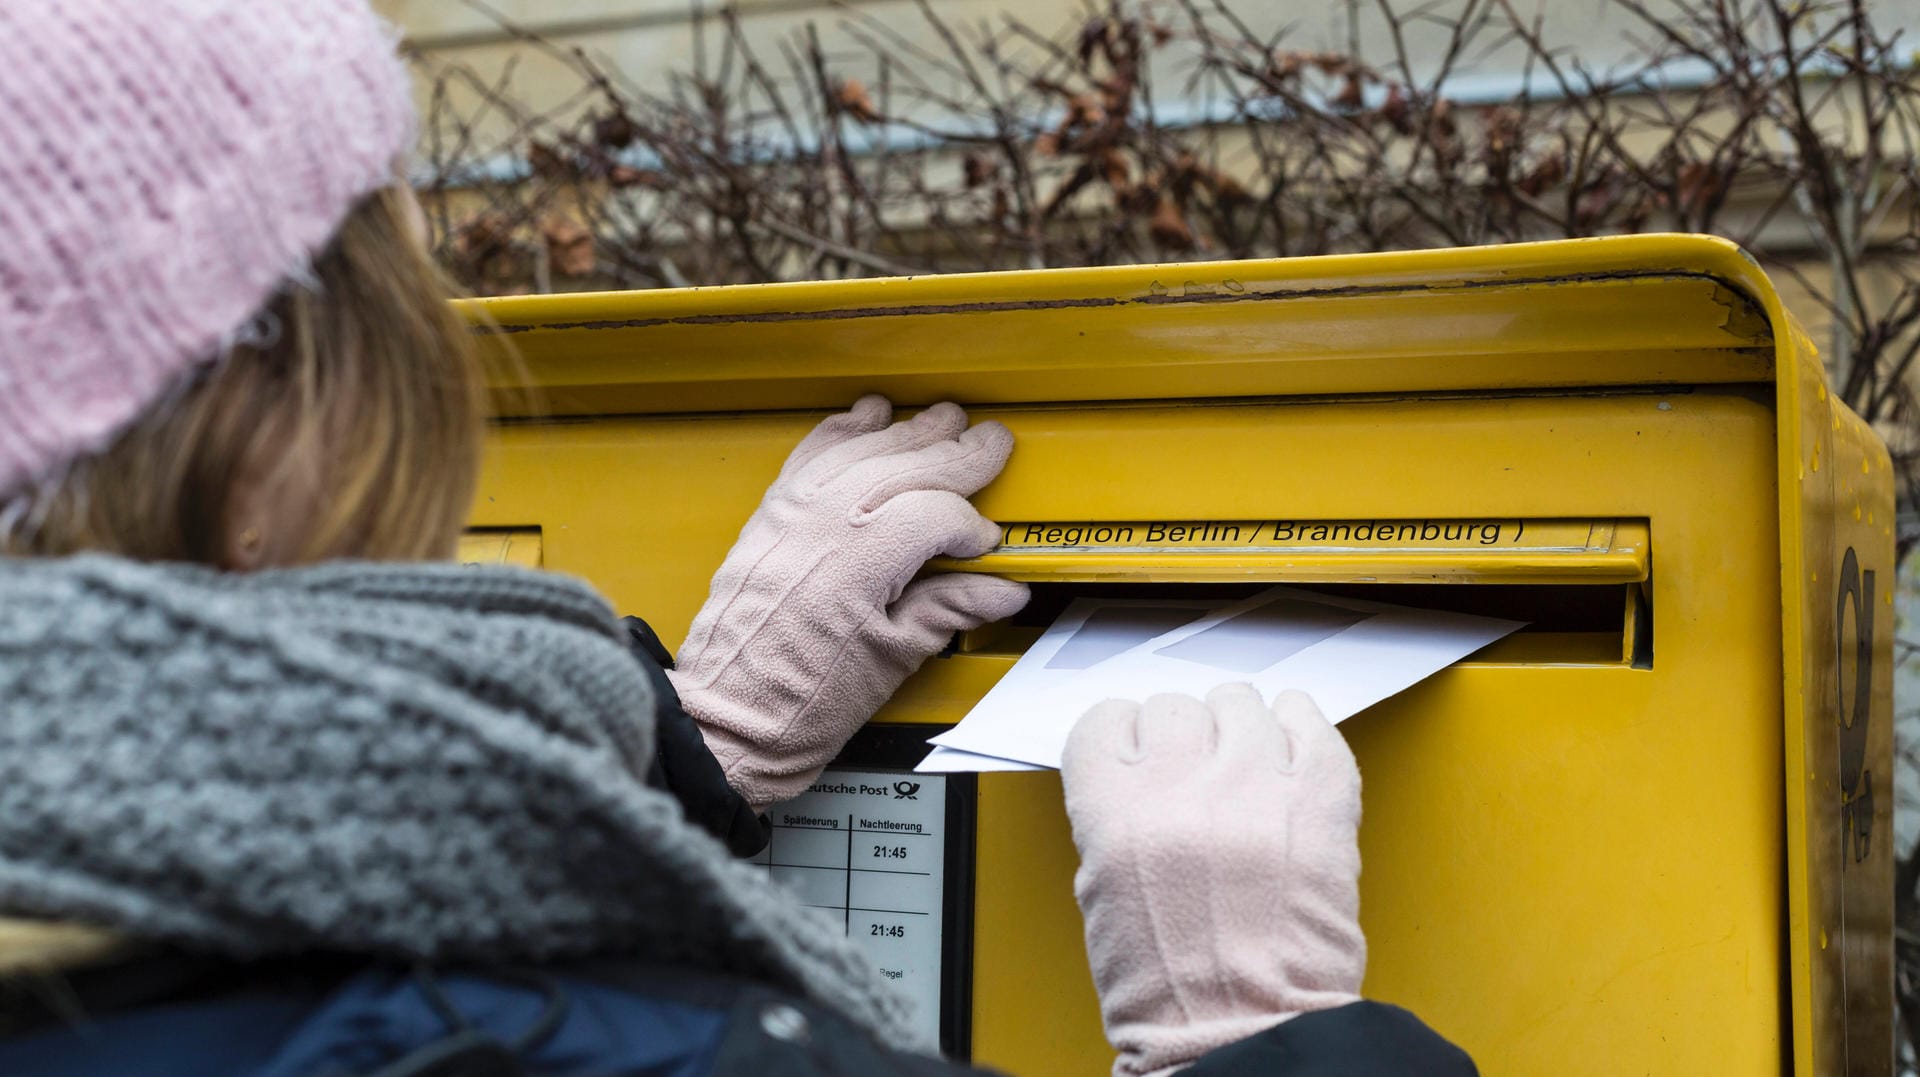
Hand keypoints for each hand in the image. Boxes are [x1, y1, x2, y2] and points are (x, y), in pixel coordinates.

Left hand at [670, 395, 1028, 810]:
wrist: (726, 720)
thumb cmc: (796, 704)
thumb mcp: (891, 660)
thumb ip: (947, 610)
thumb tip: (998, 592)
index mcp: (861, 561)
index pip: (935, 513)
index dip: (970, 524)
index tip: (986, 544)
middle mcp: (822, 525)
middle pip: (902, 464)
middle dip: (953, 452)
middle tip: (991, 442)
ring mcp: (789, 516)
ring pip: (857, 450)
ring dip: (903, 431)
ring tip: (940, 419)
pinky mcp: (767, 519)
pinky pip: (808, 457)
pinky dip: (839, 434)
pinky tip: (862, 420)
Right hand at [1062, 685, 1363, 1076]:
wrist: (1245, 1030)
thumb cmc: (1171, 987)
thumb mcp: (1103, 894)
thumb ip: (1114, 818)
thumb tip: (1141, 772)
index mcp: (1114, 811)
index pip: (1108, 721)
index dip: (1124, 737)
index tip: (1138, 750)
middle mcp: (1181, 787)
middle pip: (1174, 707)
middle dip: (1182, 736)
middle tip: (1194, 769)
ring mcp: (1254, 785)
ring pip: (1240, 703)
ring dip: (1239, 730)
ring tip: (1245, 767)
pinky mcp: (1317, 797)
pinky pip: (1308, 721)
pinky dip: (1299, 726)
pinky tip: (1288, 749)